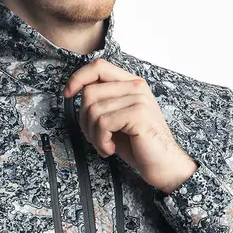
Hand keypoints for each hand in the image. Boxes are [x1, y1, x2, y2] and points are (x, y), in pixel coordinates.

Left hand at [64, 59, 197, 192]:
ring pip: (93, 110)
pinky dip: (101, 141)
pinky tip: (110, 149)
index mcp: (131, 83)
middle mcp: (136, 87)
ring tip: (105, 145)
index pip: (98, 67)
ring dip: (93, 134)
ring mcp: (138, 99)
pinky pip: (103, 123)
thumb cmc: (139, 145)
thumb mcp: (117, 118)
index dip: (78, 78)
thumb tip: (75, 93)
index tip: (67, 94)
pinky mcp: (138, 114)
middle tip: (95, 137)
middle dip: (84, 119)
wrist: (164, 165)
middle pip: (90, 92)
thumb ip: (102, 102)